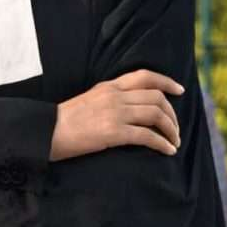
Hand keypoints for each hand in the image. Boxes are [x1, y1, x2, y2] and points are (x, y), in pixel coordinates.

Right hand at [51, 69, 182, 161]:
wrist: (47, 131)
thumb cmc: (65, 120)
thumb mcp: (89, 99)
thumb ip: (110, 98)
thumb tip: (131, 106)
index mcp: (109, 86)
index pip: (145, 76)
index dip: (167, 82)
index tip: (179, 90)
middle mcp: (115, 96)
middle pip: (157, 98)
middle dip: (172, 114)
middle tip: (175, 129)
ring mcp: (115, 113)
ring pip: (156, 115)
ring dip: (171, 130)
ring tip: (174, 142)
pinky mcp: (114, 132)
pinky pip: (147, 136)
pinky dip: (162, 143)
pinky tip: (167, 150)